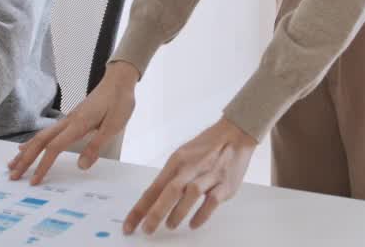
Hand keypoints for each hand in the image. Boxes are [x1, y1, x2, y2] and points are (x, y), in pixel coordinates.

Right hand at [8, 61, 138, 183]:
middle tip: (12, 176)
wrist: (119, 81)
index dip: (42, 165)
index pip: (54, 148)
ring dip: (26, 151)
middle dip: (25, 160)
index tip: (33, 180)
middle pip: (40, 141)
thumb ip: (96, 146)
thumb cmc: (119, 102)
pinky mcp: (71, 118)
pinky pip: (47, 132)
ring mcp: (68, 119)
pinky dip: (34, 141)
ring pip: (41, 136)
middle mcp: (68, 121)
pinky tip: (27, 146)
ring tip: (12, 164)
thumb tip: (81, 166)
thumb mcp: (114, 126)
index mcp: (78, 124)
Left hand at [123, 117, 256, 235]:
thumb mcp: (183, 156)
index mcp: (177, 161)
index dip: (140, 209)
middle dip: (156, 212)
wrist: (235, 134)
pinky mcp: (225, 184)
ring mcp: (209, 175)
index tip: (129, 225)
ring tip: (170, 225)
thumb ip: (170, 177)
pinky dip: (201, 215)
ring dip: (178, 213)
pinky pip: (212, 201)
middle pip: (170, 191)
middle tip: (147, 229)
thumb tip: (153, 201)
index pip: (153, 188)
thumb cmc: (206, 147)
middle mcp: (191, 167)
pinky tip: (193, 224)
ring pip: (191, 194)